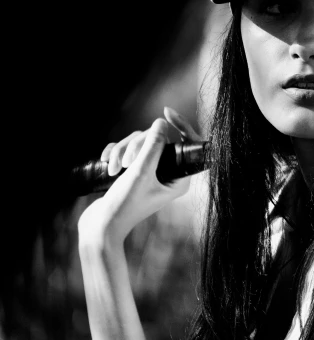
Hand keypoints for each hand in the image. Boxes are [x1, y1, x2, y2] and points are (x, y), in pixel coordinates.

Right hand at [78, 107, 199, 247]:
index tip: (165, 112)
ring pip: (140, 144)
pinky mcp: (133, 173)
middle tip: (125, 163)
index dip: (180, 125)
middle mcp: (168, 175)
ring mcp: (149, 174)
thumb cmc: (124, 205)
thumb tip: (162, 122)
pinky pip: (128, 151)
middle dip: (137, 146)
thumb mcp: (140, 172)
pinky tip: (106, 162)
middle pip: (158, 141)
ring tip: (113, 169)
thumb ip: (153, 147)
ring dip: (123, 151)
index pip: (187, 145)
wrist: (99, 227)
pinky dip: (116, 153)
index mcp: (179, 179)